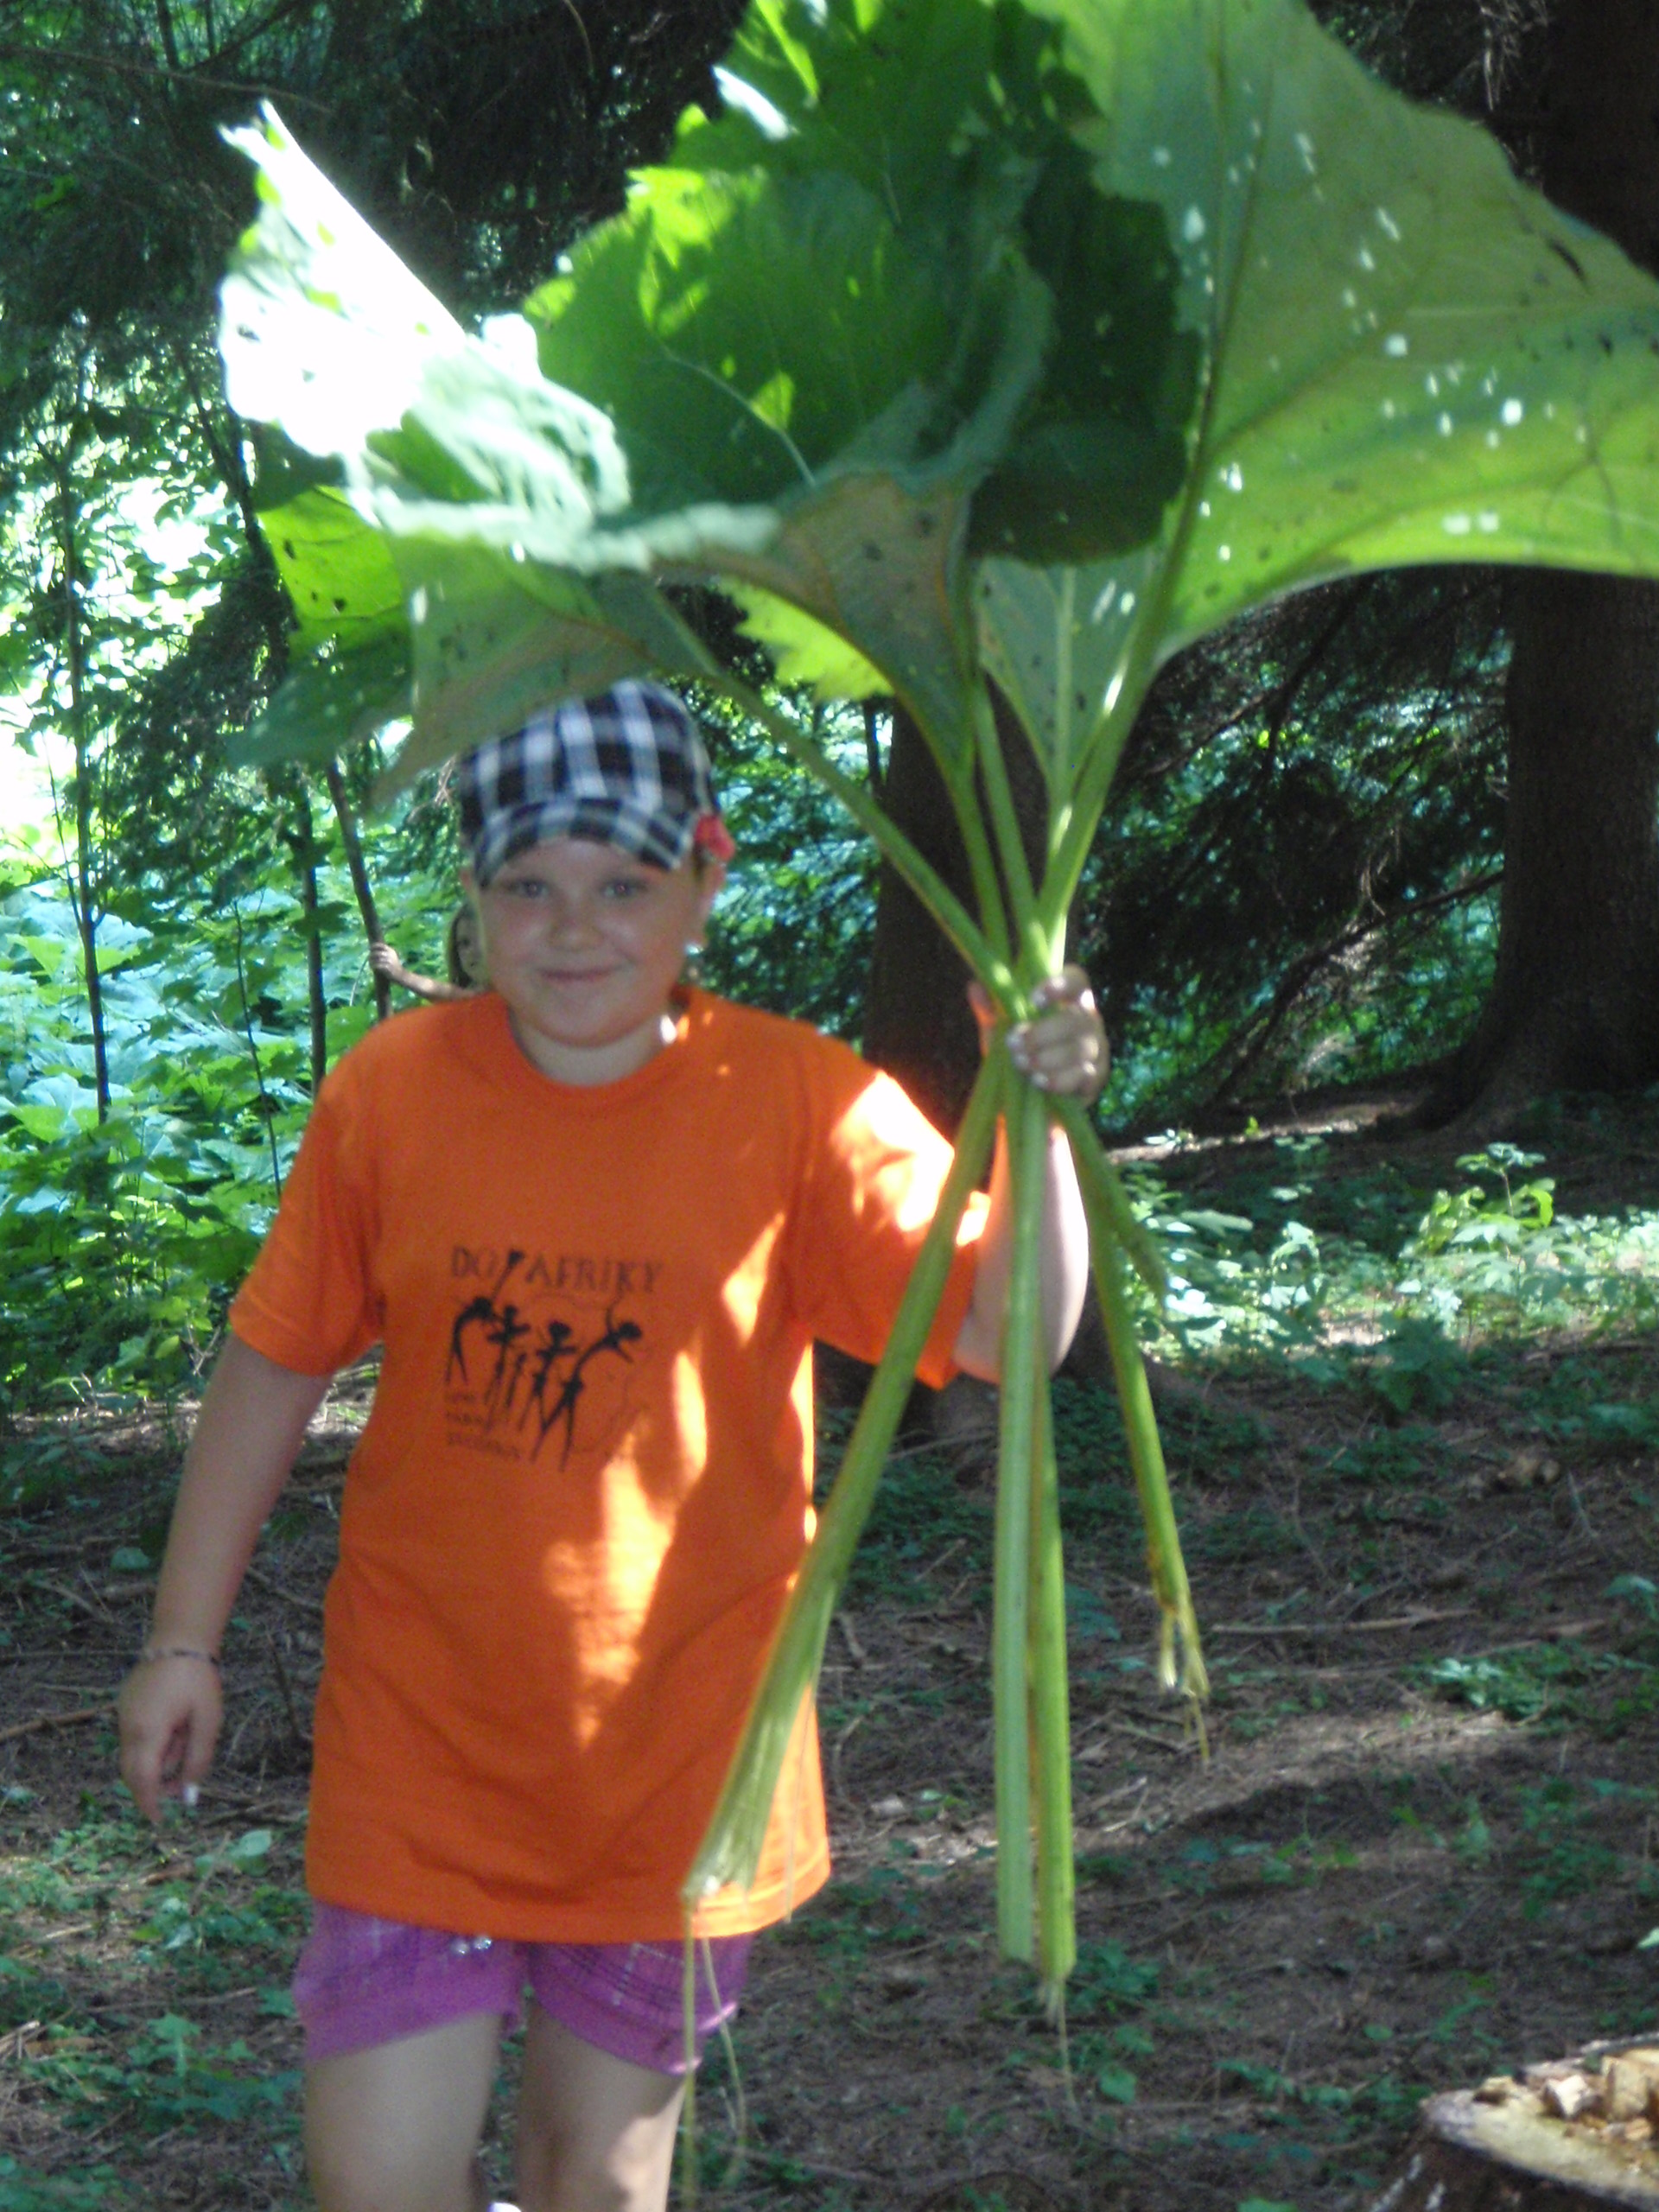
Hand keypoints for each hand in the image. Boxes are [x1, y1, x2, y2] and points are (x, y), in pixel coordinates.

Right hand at [118, 1655, 222, 1821]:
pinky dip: (152, 1745)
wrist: (180, 1638)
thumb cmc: (198, 1679)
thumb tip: (189, 1794)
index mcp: (147, 1732)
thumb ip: (198, 1759)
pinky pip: (134, 1738)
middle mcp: (127, 1727)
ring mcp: (123, 1715)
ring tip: (186, 1737)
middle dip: (153, 1786)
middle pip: (132, 1771)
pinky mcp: (125, 1706)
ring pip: (134, 1755)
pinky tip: (176, 1727)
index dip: (149, 1803)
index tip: (158, 1820)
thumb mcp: (207, 1721)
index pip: (141, 1780)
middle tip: (180, 1789)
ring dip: (157, 1761)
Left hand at [368, 941, 397, 977]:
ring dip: (372, 961)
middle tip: (368, 957)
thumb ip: (385, 952)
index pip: (381, 945)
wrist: (401, 975)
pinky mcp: (387, 967)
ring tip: (369, 963)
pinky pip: (378, 965)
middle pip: (377, 953)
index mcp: (391, 951)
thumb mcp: (392, 956)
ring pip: (377, 960)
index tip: (369, 948)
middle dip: (371, 955)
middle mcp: (390, 955)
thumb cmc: (394, 965)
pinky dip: (374, 966)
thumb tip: (373, 950)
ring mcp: (389, 961)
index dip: (374, 946)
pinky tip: (372, 967)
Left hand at [969, 966, 1108, 1101]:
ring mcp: (1097, 1049)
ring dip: (1047, 1058)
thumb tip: (975, 987)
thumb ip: (991, 1011)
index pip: (1077, 980)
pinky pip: (1083, 1076)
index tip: (1033, 999)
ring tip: (1021, 1065)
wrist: (1031, 1102)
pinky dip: (1058, 1080)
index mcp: (1070, 1000)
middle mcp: (1090, 1020)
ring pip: (1080, 1049)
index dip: (1060, 985)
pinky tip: (1039, 1082)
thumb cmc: (1020, 1055)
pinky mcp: (1097, 1078)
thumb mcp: (1000, 1033)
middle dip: (1042, 1034)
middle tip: (1013, 1044)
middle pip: (1077, 1019)